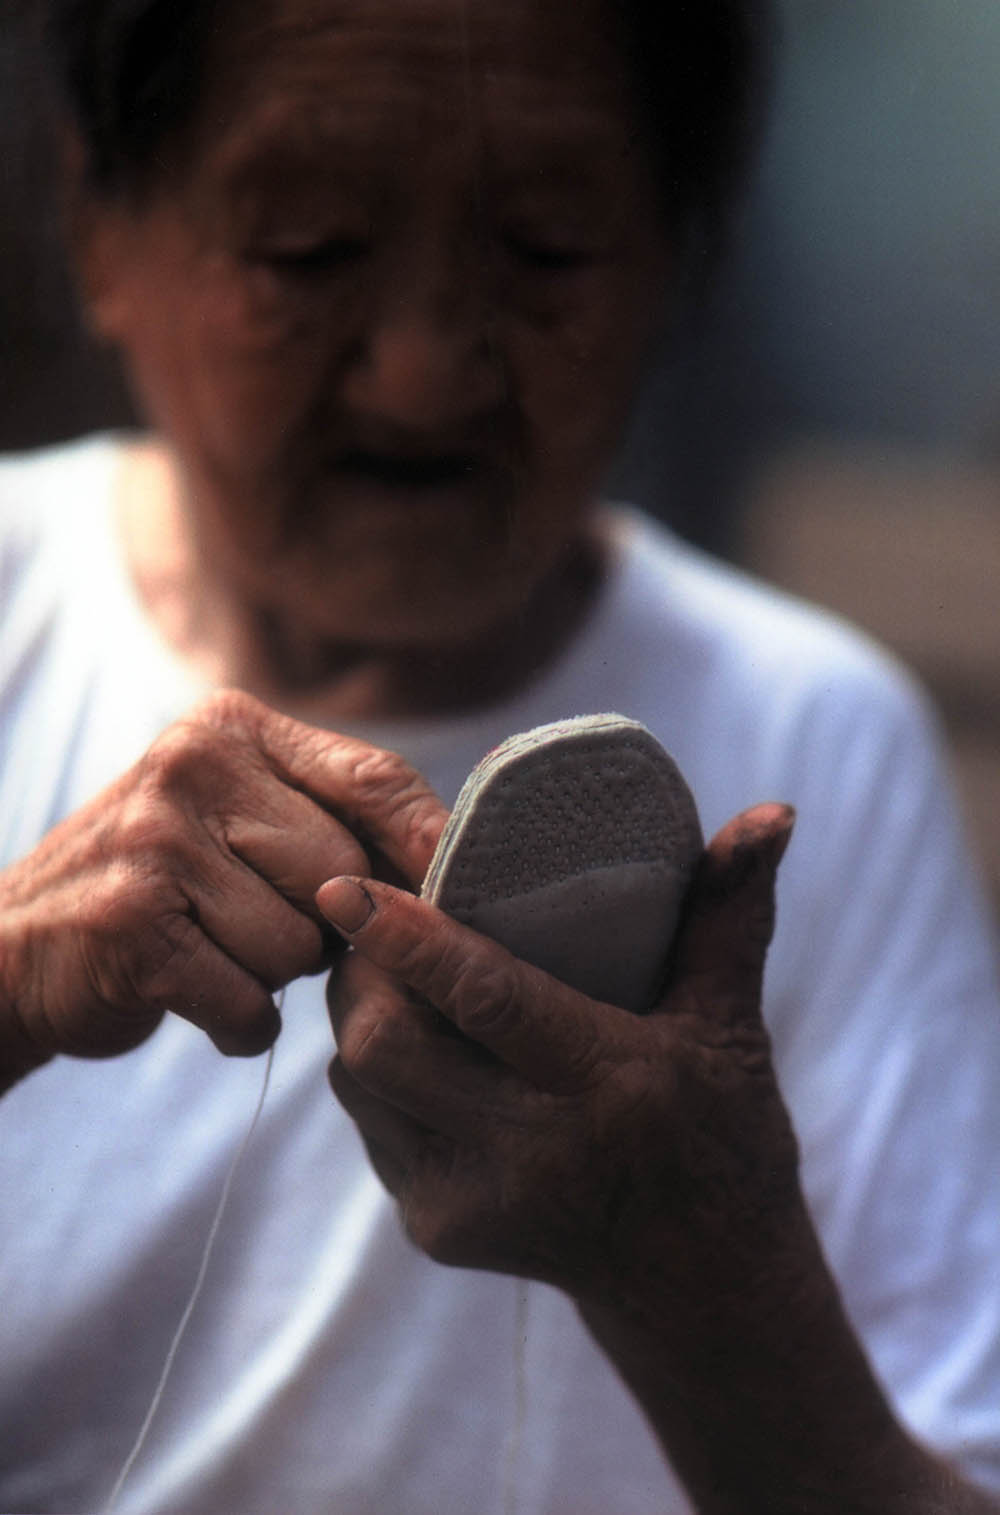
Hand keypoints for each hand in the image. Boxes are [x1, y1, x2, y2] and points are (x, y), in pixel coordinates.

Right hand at [0, 690, 446, 1081]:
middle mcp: (193, 766)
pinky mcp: (133, 923)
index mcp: (232, 728)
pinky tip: (195, 998)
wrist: (13, 950)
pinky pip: (248, 999)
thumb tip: (452, 861)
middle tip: (262, 926)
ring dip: (272, 976)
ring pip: (299, 944)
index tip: (464, 892)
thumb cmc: (160, 886)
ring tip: (214, 953)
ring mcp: (157, 841)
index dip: (428, 841)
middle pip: (346, 873)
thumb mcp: (232, 816)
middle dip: (326, 924)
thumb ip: (326, 818)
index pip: (373, 776)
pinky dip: (236, 1022)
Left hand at [321, 802, 800, 1306]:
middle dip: (363, 970)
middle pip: (387, 1046)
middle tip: (373, 915)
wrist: (699, 1283)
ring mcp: (470, 1202)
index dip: (408, 939)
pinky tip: (414, 1041)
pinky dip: (378, 1069)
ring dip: (362, 1014)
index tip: (346, 883)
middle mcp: (528, 1152)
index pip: (485, 1001)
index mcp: (606, 1085)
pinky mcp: (435, 1228)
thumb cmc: (721, 1133)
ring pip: (361, 1083)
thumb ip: (731, 911)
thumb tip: (772, 811)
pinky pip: (371, 1123)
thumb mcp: (733, 1022)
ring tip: (387, 968)